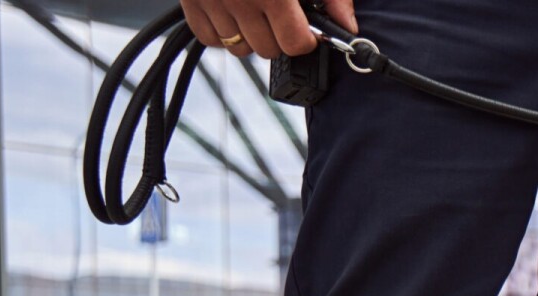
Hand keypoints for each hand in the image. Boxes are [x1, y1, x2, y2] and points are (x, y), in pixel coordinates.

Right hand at [180, 0, 356, 58]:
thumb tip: (347, 26)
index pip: (295, 44)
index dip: (305, 38)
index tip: (304, 28)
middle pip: (268, 50)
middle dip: (278, 36)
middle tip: (279, 14)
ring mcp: (212, 0)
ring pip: (238, 48)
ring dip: (250, 35)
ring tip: (254, 11)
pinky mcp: (191, 0)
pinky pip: (209, 38)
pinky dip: (222, 32)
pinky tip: (233, 13)